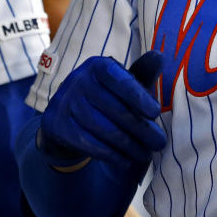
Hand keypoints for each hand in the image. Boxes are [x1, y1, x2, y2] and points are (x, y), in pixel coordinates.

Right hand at [39, 51, 166, 167]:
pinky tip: (125, 160)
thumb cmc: (106, 97)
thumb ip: (143, 73)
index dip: (138, 96)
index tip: (156, 112)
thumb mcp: (124, 84)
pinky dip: (109, 154)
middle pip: (114, 108)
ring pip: (103, 128)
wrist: (68, 119)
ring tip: (146, 154)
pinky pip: (87, 143)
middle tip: (160, 142)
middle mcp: (78, 80)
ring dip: (128, 145)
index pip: (120, 80)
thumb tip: (161, 56)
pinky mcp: (56, 124)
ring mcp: (64, 102)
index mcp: (98, 65)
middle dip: (141, 128)